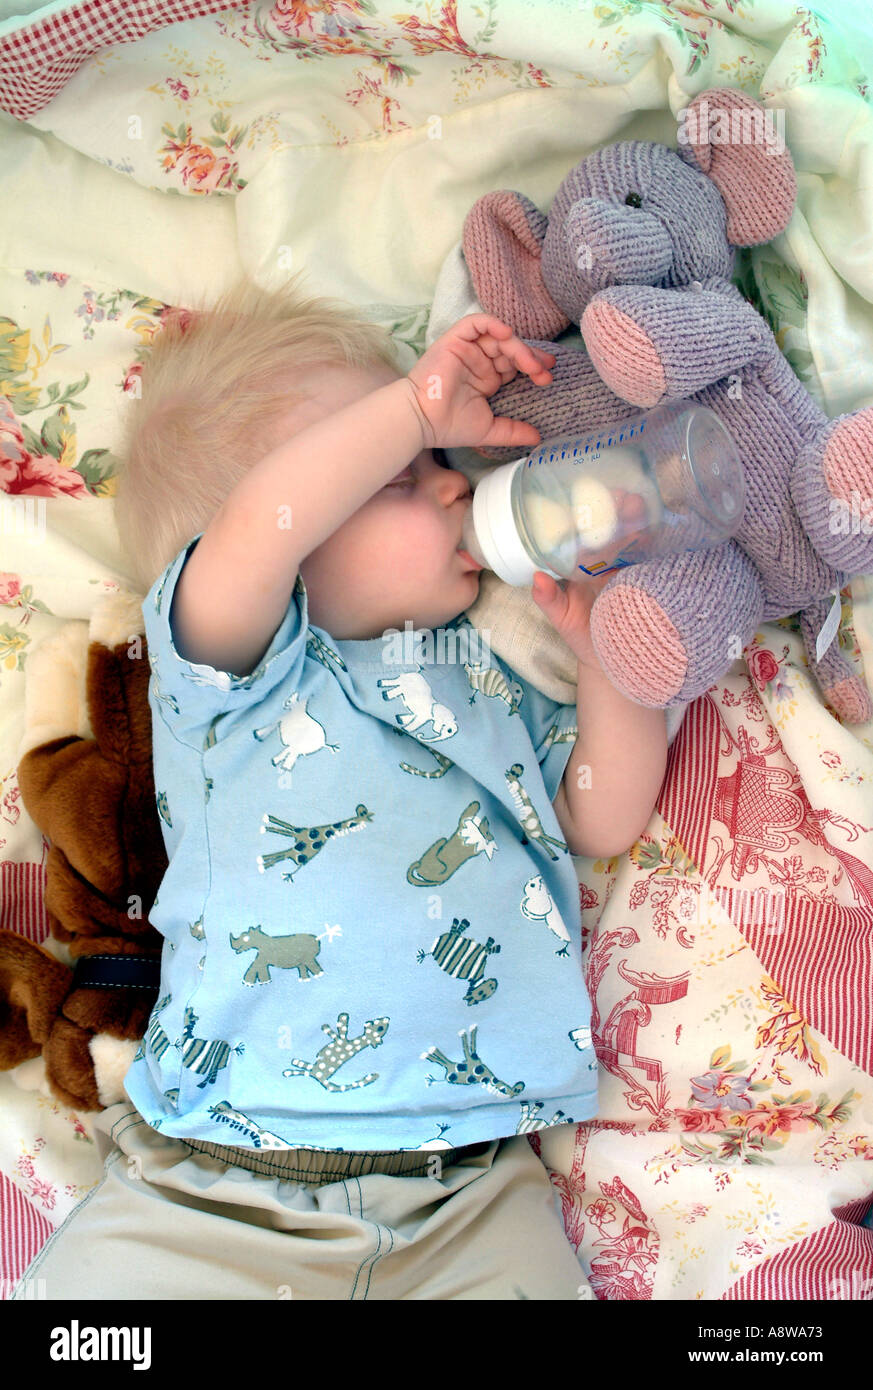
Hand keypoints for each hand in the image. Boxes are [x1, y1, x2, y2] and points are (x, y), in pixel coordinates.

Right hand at [405, 314, 555, 449]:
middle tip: (544, 370)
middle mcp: (479, 361)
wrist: (423, 420)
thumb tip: (538, 439)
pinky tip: (507, 334)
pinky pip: (476, 323)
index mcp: (486, 378)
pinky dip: (493, 324)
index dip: (533, 366)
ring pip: (498, 336)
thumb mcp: (489, 429)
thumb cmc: (449, 426)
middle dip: (531, 357)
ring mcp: (468, 349)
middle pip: (511, 349)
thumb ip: (513, 431)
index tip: (547, 375)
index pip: (514, 364)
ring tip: (530, 363)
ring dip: (517, 346)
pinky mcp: (455, 340)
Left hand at [531, 494, 647, 668]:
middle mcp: (611, 562)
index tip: (591, 500)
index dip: (591, 514)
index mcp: (588, 564)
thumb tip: (536, 578)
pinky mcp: (653, 584)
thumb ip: (550, 599)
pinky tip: (664, 534)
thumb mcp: (563, 618)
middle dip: (622, 511)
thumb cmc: (585, 636)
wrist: (613, 663)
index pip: (589, 532)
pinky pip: (658, 563)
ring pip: (639, 541)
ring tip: (640, 508)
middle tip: (625, 498)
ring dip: (641, 523)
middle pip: (618, 530)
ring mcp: (634, 572)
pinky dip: (661, 549)